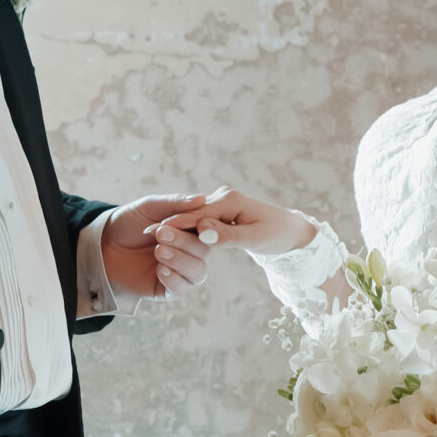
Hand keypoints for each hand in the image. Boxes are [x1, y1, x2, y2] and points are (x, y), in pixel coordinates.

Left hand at [100, 193, 211, 298]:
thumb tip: (201, 198)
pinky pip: (182, 288)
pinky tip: (159, 268)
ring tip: (158, 251)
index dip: (199, 225)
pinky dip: (173, 278)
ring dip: (180, 260)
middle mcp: (189, 251)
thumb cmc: (127, 224)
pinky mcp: (168, 289)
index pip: (206, 228)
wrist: (102, 247)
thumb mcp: (149, 207)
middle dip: (183, 241)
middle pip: (203, 250)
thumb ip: (174, 203)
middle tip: (160, 234)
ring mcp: (180, 272)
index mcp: (189, 230)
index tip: (183, 220)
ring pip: (198, 271)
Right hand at [144, 186, 316, 255]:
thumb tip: (203, 231)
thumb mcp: (254, 239)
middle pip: (192, 213)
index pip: (197, 215)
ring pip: (193, 216)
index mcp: (230, 200)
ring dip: (175, 225)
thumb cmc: (276, 236)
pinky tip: (170, 235)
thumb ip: (227, 236)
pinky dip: (185, 227)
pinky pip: (199, 220)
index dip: (176, 224)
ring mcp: (221, 203)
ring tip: (152, 234)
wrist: (290, 231)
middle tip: (145, 233)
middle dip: (170, 223)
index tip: (155, 234)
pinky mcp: (221, 211)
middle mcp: (224, 198)